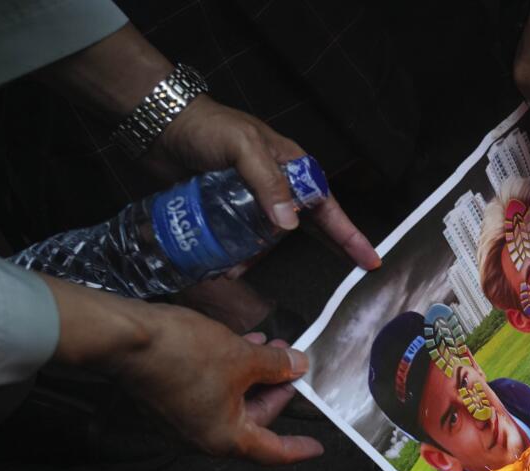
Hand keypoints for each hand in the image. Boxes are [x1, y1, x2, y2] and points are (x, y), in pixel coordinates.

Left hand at [37, 23, 379, 268]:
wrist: (159, 126)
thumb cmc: (208, 128)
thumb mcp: (244, 148)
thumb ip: (268, 183)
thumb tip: (290, 226)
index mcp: (292, 168)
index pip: (329, 207)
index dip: (349, 235)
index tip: (370, 262)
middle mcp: (277, 189)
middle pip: (305, 230)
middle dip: (314, 256)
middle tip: (328, 286)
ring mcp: (251, 203)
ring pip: (267, 241)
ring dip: (255, 257)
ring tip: (234, 271)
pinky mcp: (226, 213)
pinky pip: (239, 242)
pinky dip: (233, 255)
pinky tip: (222, 267)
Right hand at [44, 276, 323, 464]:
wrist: (125, 338)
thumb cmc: (183, 353)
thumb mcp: (242, 357)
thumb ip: (275, 364)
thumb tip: (296, 365)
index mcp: (225, 439)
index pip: (272, 451)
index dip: (297, 448)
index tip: (316, 448)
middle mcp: (202, 438)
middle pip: (253, 421)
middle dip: (275, 390)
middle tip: (292, 365)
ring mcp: (182, 421)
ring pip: (231, 401)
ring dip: (252, 375)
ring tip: (269, 345)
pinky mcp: (168, 400)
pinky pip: (210, 392)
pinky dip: (228, 373)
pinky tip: (238, 345)